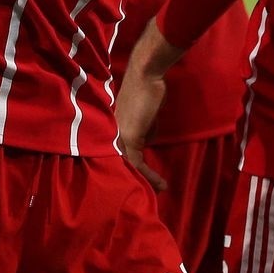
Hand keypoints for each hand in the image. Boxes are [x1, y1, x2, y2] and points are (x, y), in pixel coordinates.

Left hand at [116, 63, 169, 190]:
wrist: (146, 77)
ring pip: (128, 167)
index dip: (129, 172)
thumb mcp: (145, 120)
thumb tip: (144, 146)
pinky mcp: (128, 137)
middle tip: (147, 195)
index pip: (118, 157)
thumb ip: (142, 134)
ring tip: (158, 190)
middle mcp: (111, 136)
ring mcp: (117, 137)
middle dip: (135, 181)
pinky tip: (162, 183)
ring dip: (145, 181)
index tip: (141, 184)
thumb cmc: (147, 93)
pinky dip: (150, 174)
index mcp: (113, 132)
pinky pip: (137, 163)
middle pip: (120, 165)